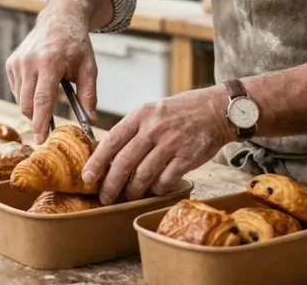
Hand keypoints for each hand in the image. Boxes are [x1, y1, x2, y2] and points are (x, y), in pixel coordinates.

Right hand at [6, 12, 97, 143]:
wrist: (59, 19)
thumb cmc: (76, 44)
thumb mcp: (89, 67)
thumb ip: (89, 94)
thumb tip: (90, 120)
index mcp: (50, 61)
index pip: (42, 99)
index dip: (41, 122)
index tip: (41, 139)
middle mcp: (29, 61)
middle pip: (27, 104)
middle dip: (36, 119)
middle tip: (49, 129)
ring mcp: (17, 62)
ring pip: (20, 99)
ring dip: (33, 106)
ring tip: (50, 95)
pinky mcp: (11, 63)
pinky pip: (16, 90)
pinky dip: (27, 95)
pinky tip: (40, 85)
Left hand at [82, 86, 234, 204]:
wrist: (218, 109)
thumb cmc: (182, 111)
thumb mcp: (154, 110)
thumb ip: (134, 129)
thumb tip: (109, 155)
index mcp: (142, 114)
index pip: (112, 140)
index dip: (97, 161)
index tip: (88, 176)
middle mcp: (154, 128)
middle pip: (124, 162)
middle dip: (111, 184)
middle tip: (105, 197)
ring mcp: (171, 143)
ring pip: (143, 175)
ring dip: (133, 191)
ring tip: (128, 197)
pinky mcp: (187, 157)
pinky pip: (165, 180)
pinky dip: (157, 189)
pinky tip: (154, 190)